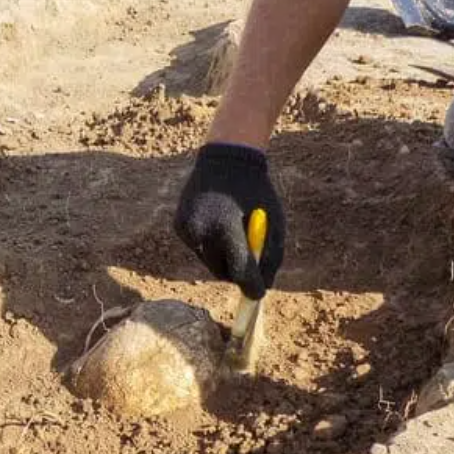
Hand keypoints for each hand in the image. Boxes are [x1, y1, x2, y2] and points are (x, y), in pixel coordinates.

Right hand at [174, 143, 285, 298]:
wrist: (226, 159)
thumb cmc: (256, 191)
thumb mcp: (274, 221)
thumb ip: (271, 256)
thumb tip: (262, 289)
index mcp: (226, 225)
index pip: (239, 270)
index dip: (251, 286)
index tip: (258, 295)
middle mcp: (201, 228)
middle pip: (221, 271)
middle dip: (237, 272)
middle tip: (249, 262)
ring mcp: (186, 228)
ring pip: (209, 262)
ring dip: (223, 257)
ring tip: (233, 233)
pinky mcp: (179, 227)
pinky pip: (198, 249)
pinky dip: (210, 245)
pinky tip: (217, 223)